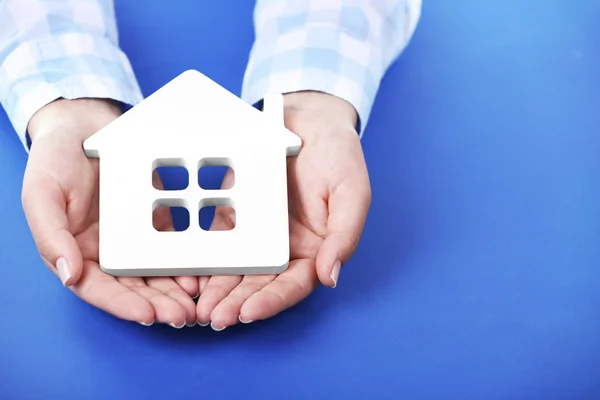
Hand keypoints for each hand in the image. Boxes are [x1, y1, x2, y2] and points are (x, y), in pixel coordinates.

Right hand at [22, 99, 197, 326]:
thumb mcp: (42, 193)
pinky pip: (172, 243)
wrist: (84, 124)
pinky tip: (202, 269)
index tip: (148, 314)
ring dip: (175, 289)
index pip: (99, 289)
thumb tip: (68, 274)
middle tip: (183, 315)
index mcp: (77, 251)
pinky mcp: (154, 219)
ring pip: (156, 271)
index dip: (123, 305)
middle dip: (158, 304)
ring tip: (197, 300)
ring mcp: (132, 236)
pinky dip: (185, 258)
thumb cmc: (55, 159)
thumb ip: (50, 234)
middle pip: (133, 287)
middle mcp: (106, 250)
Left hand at [196, 92, 370, 328]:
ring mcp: (257, 234)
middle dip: (237, 303)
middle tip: (213, 318)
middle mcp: (284, 249)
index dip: (271, 302)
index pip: (293, 285)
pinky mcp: (234, 215)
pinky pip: (217, 240)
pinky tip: (187, 274)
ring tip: (197, 307)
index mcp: (314, 250)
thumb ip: (344, 235)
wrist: (308, 118)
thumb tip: (330, 278)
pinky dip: (203, 259)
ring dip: (217, 290)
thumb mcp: (352, 192)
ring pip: (234, 269)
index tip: (248, 313)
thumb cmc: (338, 155)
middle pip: (259, 284)